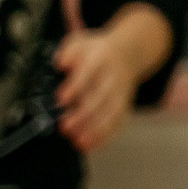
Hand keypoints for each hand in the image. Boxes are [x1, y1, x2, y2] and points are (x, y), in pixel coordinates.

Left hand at [53, 5, 173, 154]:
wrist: (127, 52)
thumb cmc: (95, 51)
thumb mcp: (80, 42)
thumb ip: (68, 50)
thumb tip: (60, 62)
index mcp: (100, 57)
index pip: (89, 71)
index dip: (76, 86)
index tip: (61, 99)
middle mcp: (113, 75)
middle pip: (102, 95)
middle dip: (84, 113)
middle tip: (64, 126)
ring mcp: (121, 91)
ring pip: (112, 112)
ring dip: (95, 129)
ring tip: (77, 141)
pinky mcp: (124, 105)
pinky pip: (118, 122)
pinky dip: (104, 136)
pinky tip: (88, 146)